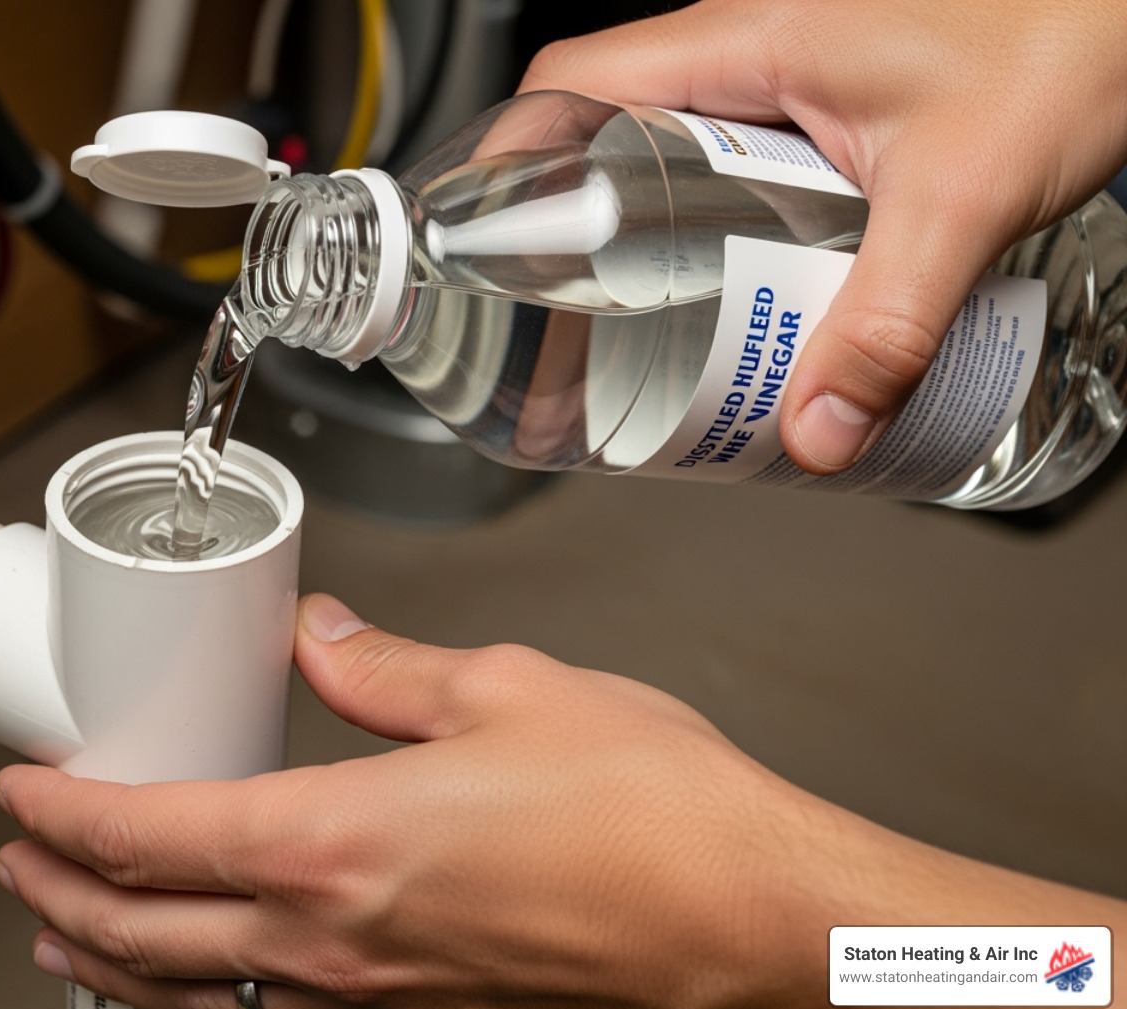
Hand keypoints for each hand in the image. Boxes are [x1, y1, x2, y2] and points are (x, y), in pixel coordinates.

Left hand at [0, 594, 1125, 1008]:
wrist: (754, 931)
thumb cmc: (654, 819)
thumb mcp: (510, 691)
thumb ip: (389, 670)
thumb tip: (323, 640)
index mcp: (338, 842)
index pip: (149, 835)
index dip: (66, 810)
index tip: (22, 787)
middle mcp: (335, 942)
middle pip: (144, 933)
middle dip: (61, 892)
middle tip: (21, 858)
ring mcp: (376, 1006)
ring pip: (196, 1000)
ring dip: (112, 964)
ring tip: (69, 938)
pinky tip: (210, 996)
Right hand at [521, 0, 1126, 473]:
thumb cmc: (1068, 39)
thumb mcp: (961, 197)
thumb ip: (889, 324)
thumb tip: (816, 430)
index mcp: (743, 43)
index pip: (569, 82)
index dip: (508, 158)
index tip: (481, 236)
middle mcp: (747, 54)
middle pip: (601, 138)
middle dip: (570, 233)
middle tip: (567, 324)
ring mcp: (781, 82)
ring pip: (664, 160)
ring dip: (643, 243)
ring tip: (640, 331)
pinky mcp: (819, 113)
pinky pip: (727, 172)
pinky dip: (709, 236)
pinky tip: (740, 298)